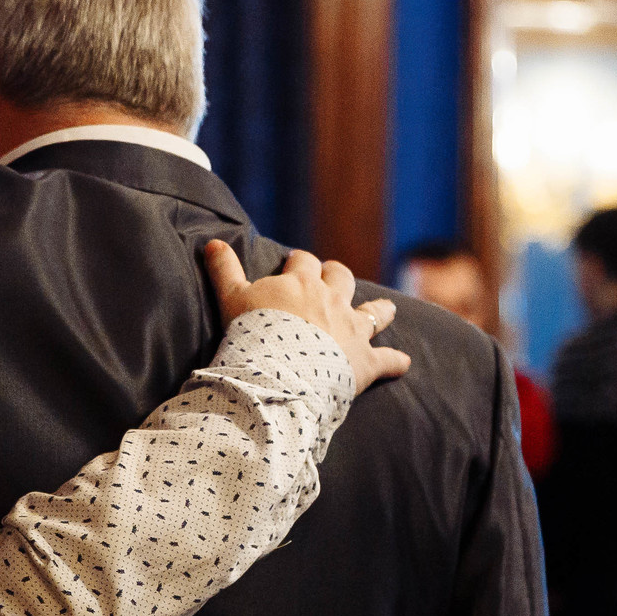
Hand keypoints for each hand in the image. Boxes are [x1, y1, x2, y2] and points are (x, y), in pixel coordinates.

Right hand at [205, 241, 410, 393]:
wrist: (278, 373)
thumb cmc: (252, 334)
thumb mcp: (230, 298)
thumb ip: (224, 269)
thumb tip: (212, 242)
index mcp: (302, 282)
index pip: (304, 261)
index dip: (300, 262)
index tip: (295, 263)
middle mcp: (333, 300)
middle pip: (342, 278)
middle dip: (338, 275)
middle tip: (334, 276)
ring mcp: (353, 330)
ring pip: (375, 312)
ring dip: (382, 310)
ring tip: (388, 309)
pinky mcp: (366, 362)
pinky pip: (387, 359)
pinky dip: (396, 361)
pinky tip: (404, 363)